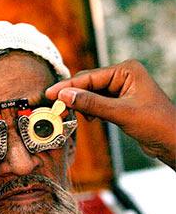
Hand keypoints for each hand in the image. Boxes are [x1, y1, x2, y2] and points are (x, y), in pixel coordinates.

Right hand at [46, 59, 175, 169]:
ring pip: (91, 93)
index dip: (68, 87)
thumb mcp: (121, 113)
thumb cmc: (156, 124)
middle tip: (59, 107)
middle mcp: (122, 76)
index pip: (89, 77)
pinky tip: (92, 118)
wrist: (173, 142)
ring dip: (83, 104)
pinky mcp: (119, 101)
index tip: (50, 94)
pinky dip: (91, 110)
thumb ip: (91, 103)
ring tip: (79, 116)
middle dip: (74, 96)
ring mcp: (121, 88)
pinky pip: (98, 102)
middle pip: (88, 83)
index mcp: (126, 70)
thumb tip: (64, 95)